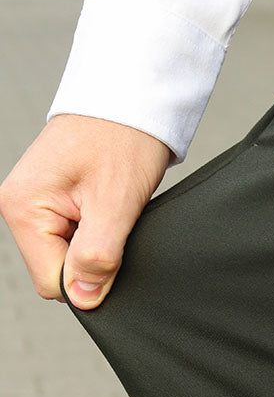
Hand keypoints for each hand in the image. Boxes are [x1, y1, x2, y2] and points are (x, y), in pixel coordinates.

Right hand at [0, 113, 172, 309]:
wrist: (131, 98)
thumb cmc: (123, 140)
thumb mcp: (116, 204)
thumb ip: (97, 256)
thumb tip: (82, 298)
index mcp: (23, 208)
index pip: (51, 282)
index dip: (88, 279)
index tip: (114, 250)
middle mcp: (19, 207)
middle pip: (56, 271)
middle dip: (91, 260)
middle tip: (116, 224)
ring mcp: (34, 204)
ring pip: (66, 256)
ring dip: (96, 245)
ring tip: (112, 210)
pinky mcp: (51, 201)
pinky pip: (72, 238)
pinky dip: (96, 232)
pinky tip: (108, 209)